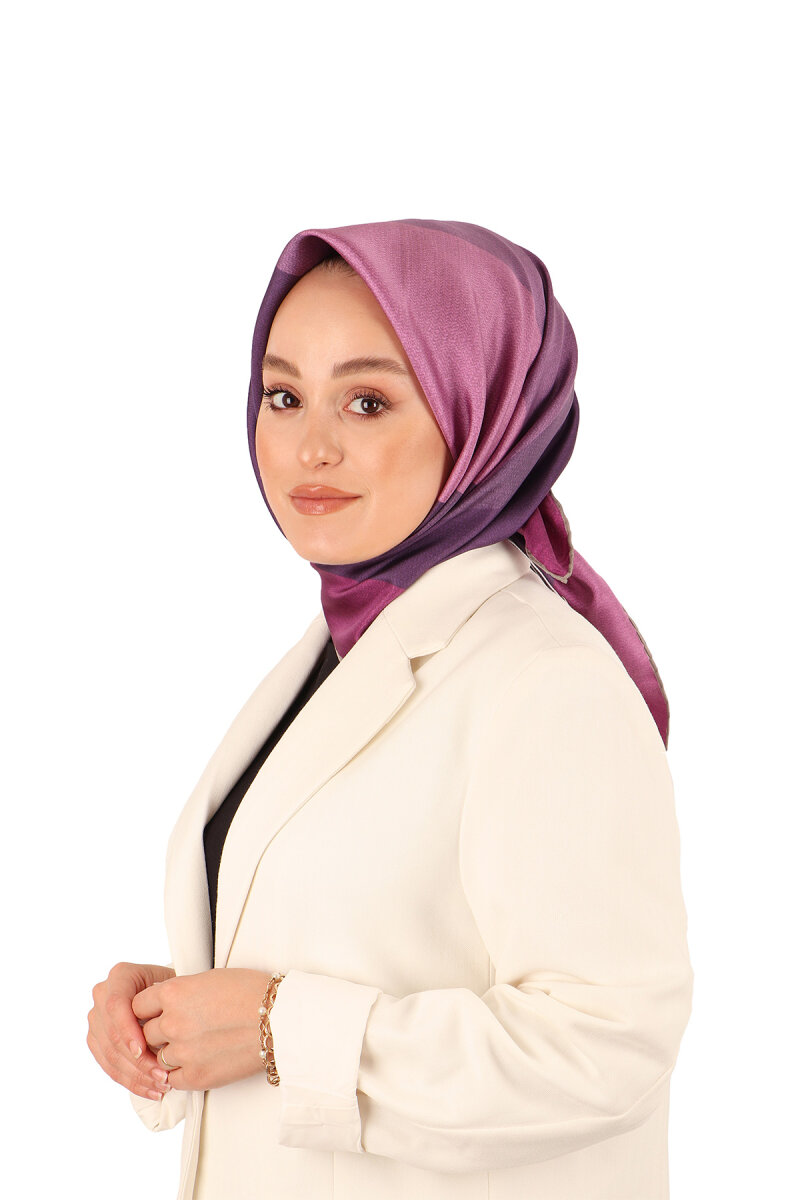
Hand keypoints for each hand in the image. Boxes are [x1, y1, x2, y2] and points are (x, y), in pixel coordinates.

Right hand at [87, 961, 176, 1100]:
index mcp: (120, 976)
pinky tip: (151, 1090)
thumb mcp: (174, 986)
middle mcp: (103, 995)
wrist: (164, 991)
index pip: (116, 1005)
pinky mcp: (97, 1040)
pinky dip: (131, 1081)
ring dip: (136, 1076)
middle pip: (112, 1035)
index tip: (143, 1051)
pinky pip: (109, 1065)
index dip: (127, 1031)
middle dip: (137, 1061)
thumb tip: (164, 1032)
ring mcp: (96, 1019)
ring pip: (110, 1055)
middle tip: (162, 1075)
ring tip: (161, 1086)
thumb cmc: (174, 988)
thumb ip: (166, 1001)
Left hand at [131, 968, 268, 1091]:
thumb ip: (181, 993)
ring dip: (170, 1053)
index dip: (148, 1010)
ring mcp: (182, 1051)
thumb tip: (164, 1002)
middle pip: (145, 1033)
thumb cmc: (250, 992)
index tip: (156, 1013)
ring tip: (194, 1045)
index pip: (138, 1005)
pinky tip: (196, 1062)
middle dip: (159, 1032)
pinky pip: (172, 1079)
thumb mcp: (209, 979)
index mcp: (174, 992)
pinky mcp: (196, 1076)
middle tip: (180, 1030)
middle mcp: (173, 1021)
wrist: (279, 1019)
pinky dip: (180, 1073)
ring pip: (157, 1057)